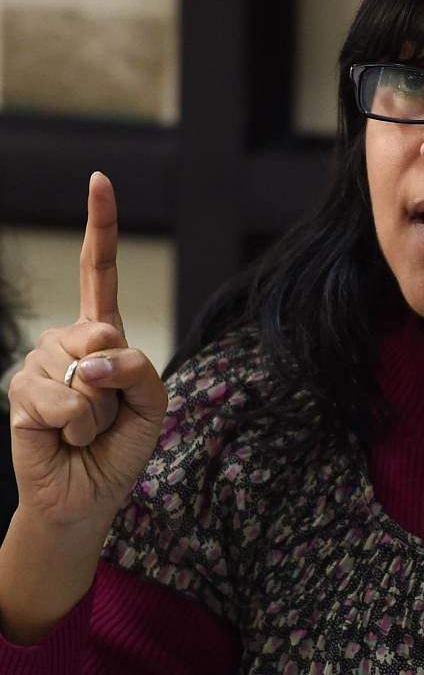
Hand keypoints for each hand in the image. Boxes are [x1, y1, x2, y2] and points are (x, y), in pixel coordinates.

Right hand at [8, 172, 167, 527]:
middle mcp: (67, 342)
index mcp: (102, 336)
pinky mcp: (20, 391)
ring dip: (98, 411)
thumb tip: (92, 361)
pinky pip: (64, 398)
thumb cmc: (119, 448)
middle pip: (104, 332)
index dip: (100, 226)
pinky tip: (66, 437)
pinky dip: (76, 425)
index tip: (100, 179)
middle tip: (107, 415)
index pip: (98, 273)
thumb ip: (139, 368)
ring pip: (85, 371)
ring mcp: (39, 362)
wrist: (87, 494)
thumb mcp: (152, 404)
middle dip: (119, 383)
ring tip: (86, 429)